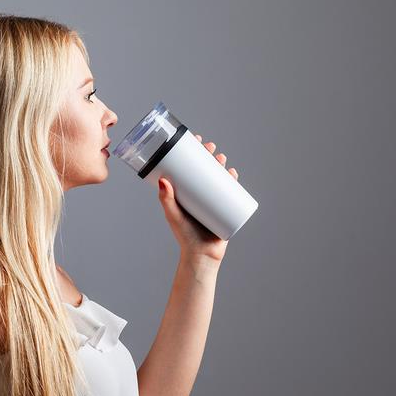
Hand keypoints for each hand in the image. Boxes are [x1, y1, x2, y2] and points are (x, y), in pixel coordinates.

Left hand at [158, 134, 238, 263]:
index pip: (188, 167)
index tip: (194, 140)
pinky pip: (229, 191)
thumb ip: (166, 200)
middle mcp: (198, 194)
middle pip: (204, 168)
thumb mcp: (174, 215)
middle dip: (209, 155)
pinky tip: (232, 173)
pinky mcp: (223, 208)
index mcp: (185, 192)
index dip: (192, 152)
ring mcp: (211, 200)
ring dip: (221, 164)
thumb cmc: (184, 236)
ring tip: (221, 159)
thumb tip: (163, 179)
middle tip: (210, 148)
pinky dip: (231, 180)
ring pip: (218, 177)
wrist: (202, 255)